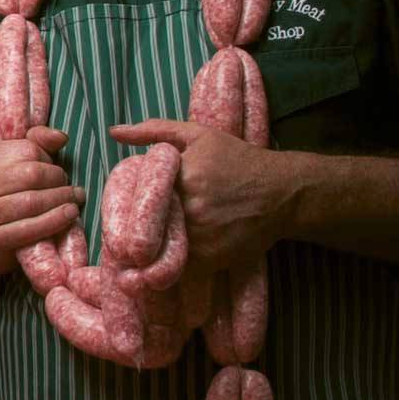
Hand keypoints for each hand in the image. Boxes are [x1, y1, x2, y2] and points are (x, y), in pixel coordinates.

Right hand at [0, 128, 83, 277]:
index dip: (47, 158)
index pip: (26, 150)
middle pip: (32, 174)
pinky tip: (70, 214)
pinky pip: (33, 226)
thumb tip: (60, 136)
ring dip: (63, 198)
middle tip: (68, 186)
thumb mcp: (4, 169)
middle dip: (58, 178)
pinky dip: (57, 219)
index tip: (52, 168)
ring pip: (34, 200)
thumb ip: (32, 145)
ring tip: (75, 199)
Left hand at [109, 119, 301, 287]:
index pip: (134, 198)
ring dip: (147, 252)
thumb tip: (115, 131)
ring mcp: (199, 237)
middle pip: (142, 227)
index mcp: (179, 177)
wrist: (283, 192)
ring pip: (156, 250)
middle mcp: (188, 208)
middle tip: (124, 239)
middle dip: (131, 233)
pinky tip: (166, 259)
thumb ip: (155, 131)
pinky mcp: (209, 259)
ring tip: (140, 253)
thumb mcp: (199, 136)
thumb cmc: (238, 160)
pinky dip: (167, 266)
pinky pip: (175, 268)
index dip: (123, 208)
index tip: (121, 214)